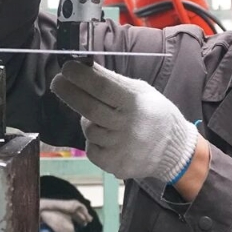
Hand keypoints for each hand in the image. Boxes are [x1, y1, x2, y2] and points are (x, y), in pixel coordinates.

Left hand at [51, 61, 198, 183]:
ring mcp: (119, 147)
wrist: (173, 150)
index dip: (80, 76)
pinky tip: (108, 138)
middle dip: (68, 92)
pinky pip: (91, 149)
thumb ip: (113, 82)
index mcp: (135, 103)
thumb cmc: (154, 114)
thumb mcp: (141, 91)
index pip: (102, 87)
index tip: (66, 68)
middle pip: (88, 108)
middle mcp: (126, 125)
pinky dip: (94, 141)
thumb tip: (84, 67)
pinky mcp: (113, 164)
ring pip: (88, 129)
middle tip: (58, 82)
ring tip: (103, 118)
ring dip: (88, 120)